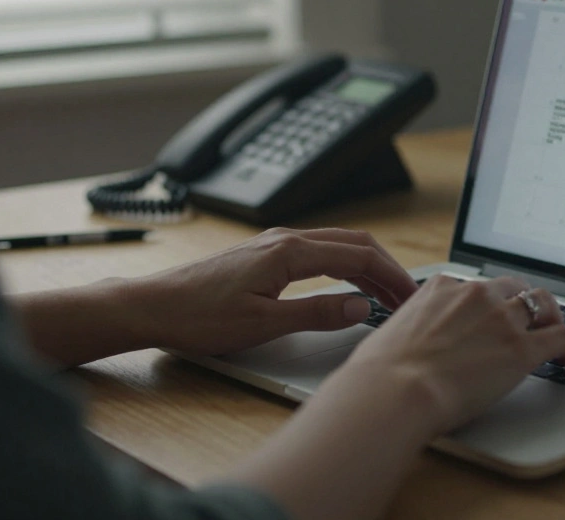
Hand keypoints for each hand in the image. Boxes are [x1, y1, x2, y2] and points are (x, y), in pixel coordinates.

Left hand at [116, 227, 418, 356]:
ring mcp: (274, 244)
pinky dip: (344, 266)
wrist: (153, 306)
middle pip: (354, 244)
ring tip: (386, 294)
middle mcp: (285, 239)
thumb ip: (316, 314)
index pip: (359, 256)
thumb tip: (360, 307)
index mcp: (290, 252)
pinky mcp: (264, 255)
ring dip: (367, 267)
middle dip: (387, 269)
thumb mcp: (263, 324)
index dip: (392, 277)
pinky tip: (347, 286)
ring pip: (337, 246)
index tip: (411, 297)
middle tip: (408, 297)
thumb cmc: (199, 316)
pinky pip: (318, 252)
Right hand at [335, 274, 564, 434]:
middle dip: (524, 303)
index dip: (490, 302)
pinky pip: (561, 337)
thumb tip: (406, 345)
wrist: (396, 391)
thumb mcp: (392, 334)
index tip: (494, 314)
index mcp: (442, 287)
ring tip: (556, 334)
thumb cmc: (383, 373)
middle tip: (531, 320)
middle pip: (514, 288)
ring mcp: (502, 319)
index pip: (477, 287)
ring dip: (551, 318)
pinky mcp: (522, 348)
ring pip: (543, 305)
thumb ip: (411, 330)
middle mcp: (475, 295)